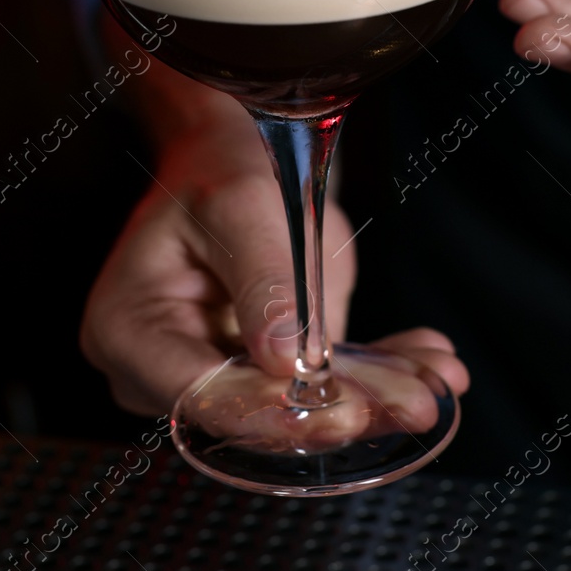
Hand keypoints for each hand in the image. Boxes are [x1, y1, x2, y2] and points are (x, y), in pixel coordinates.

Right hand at [80, 115, 468, 416]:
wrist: (239, 157)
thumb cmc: (223, 170)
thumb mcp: (243, 205)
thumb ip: (265, 280)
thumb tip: (288, 364)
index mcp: (129, 331)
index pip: (200, 394)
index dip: (274, 412)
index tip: (342, 413)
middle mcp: (164, 371)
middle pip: (258, 413)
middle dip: (345, 409)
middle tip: (416, 403)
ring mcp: (218, 376)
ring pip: (304, 407)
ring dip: (380, 395)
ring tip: (441, 378)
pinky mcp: (268, 372)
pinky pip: (326, 385)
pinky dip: (383, 374)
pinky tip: (434, 363)